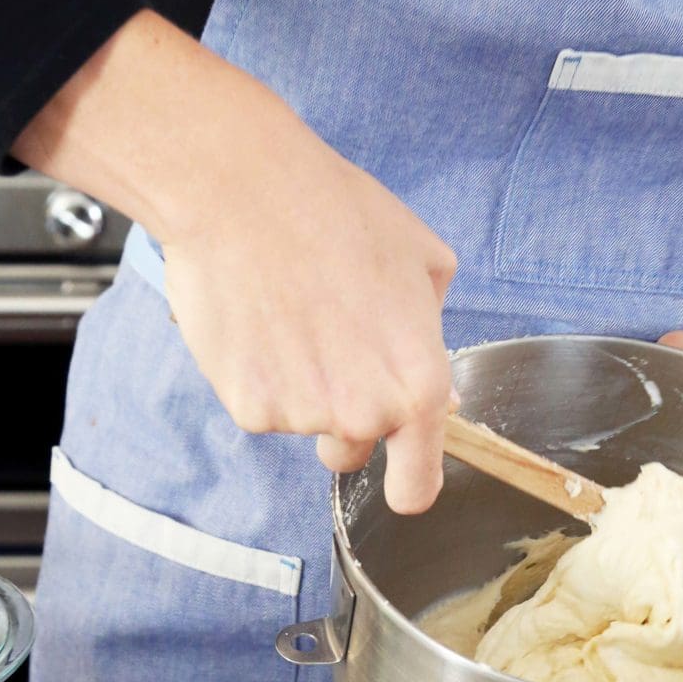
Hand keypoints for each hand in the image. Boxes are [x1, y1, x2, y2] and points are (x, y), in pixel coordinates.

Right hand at [16, 13, 456, 512]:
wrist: (243, 193)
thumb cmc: (337, 212)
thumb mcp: (423, 259)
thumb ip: (433, 335)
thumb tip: (439, 389)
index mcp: (419, 385)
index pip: (417, 488)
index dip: (409, 482)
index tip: (398, 474)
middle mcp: (366, 413)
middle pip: (351, 454)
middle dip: (343, 415)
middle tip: (327, 347)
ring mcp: (303, 416)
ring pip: (303, 425)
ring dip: (298, 388)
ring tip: (289, 317)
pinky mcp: (248, 407)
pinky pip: (259, 408)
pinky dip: (256, 376)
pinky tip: (257, 321)